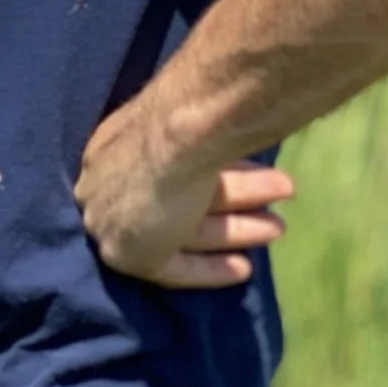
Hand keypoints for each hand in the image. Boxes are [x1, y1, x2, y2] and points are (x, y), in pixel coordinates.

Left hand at [76, 97, 293, 285]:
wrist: (178, 136)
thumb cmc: (192, 117)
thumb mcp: (199, 123)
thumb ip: (208, 137)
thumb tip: (237, 129)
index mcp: (117, 144)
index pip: (161, 174)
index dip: (205, 185)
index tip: (244, 182)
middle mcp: (108, 181)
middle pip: (178, 200)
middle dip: (233, 201)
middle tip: (275, 199)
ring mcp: (110, 218)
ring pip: (184, 228)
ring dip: (236, 230)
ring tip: (280, 228)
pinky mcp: (125, 253)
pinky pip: (172, 267)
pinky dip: (209, 269)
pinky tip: (243, 269)